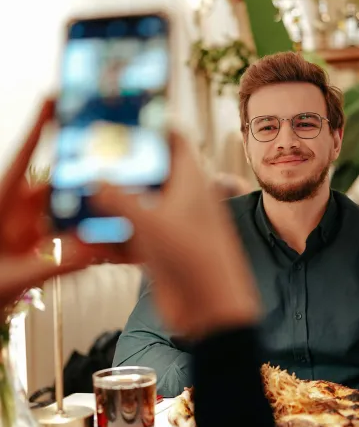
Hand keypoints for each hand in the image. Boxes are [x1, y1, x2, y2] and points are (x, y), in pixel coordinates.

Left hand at [0, 100, 98, 312]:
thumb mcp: (12, 275)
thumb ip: (52, 265)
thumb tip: (90, 251)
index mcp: (3, 202)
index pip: (24, 156)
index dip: (41, 127)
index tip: (55, 99)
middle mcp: (20, 209)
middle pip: (58, 182)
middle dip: (85, 178)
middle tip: (113, 174)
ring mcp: (33, 226)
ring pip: (69, 209)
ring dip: (91, 214)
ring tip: (117, 218)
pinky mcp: (45, 244)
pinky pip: (72, 235)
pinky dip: (90, 239)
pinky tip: (109, 247)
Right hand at [92, 131, 259, 337]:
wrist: (211, 311)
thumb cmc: (195, 261)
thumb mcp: (154, 224)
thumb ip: (121, 199)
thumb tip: (93, 179)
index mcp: (191, 182)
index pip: (175, 141)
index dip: (154, 125)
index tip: (123, 115)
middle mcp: (180, 200)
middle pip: (149, 170)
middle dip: (121, 164)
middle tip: (88, 153)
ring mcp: (169, 225)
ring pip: (135, 203)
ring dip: (110, 201)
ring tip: (78, 191)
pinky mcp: (158, 250)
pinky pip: (129, 234)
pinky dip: (110, 233)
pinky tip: (87, 233)